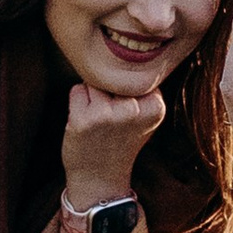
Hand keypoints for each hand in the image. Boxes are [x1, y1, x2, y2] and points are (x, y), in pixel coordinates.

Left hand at [62, 79, 165, 211]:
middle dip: (109, 92)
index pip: (136, 75)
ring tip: (98, 119)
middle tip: (111, 120)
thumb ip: (142, 91)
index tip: (127, 113)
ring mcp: (108, 114)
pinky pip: (77, 89)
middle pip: (115, 76)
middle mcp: (134, 109)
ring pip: (95, 80)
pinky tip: (85, 122)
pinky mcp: (84, 118)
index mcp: (155, 108)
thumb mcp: (144, 118)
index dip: (127, 90)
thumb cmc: (120, 143)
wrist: (100, 179)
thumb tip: (124, 54)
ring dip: (92, 95)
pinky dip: (77, 102)